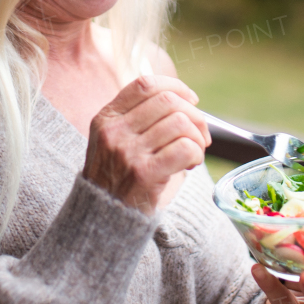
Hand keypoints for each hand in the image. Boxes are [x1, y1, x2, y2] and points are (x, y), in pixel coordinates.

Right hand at [84, 75, 211, 214]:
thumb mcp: (114, 141)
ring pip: (180, 123)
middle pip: (168, 101)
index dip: (175, 87)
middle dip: (195, 115)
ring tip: (193, 153)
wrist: (103, 219)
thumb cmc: (118, 178)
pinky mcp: (143, 173)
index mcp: (106, 118)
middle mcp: (114, 131)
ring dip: (197, 138)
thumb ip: (140, 118)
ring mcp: (127, 152)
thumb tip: (187, 102)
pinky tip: (191, 164)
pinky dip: (197, 154)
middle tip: (201, 134)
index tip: (191, 99)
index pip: (145, 84)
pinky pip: (184, 148)